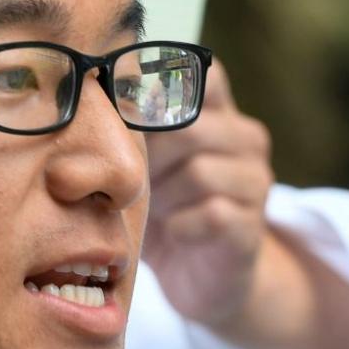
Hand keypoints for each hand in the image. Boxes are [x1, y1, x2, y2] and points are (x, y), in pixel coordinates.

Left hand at [144, 62, 348, 348]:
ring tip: (156, 210)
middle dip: (151, 157)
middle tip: (136, 181)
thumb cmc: (163, 207)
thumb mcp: (144, 160)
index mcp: (218, 113)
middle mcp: (245, 139)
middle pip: (190, 126)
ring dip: (164, 198)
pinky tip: (175, 233)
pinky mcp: (252, 226)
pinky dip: (181, 227)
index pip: (204, 72)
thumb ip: (132, 125)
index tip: (125, 112)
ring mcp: (255, 182)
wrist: (200, 276)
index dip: (160, 87)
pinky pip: (213, 214)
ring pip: (199, 173)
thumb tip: (93, 88)